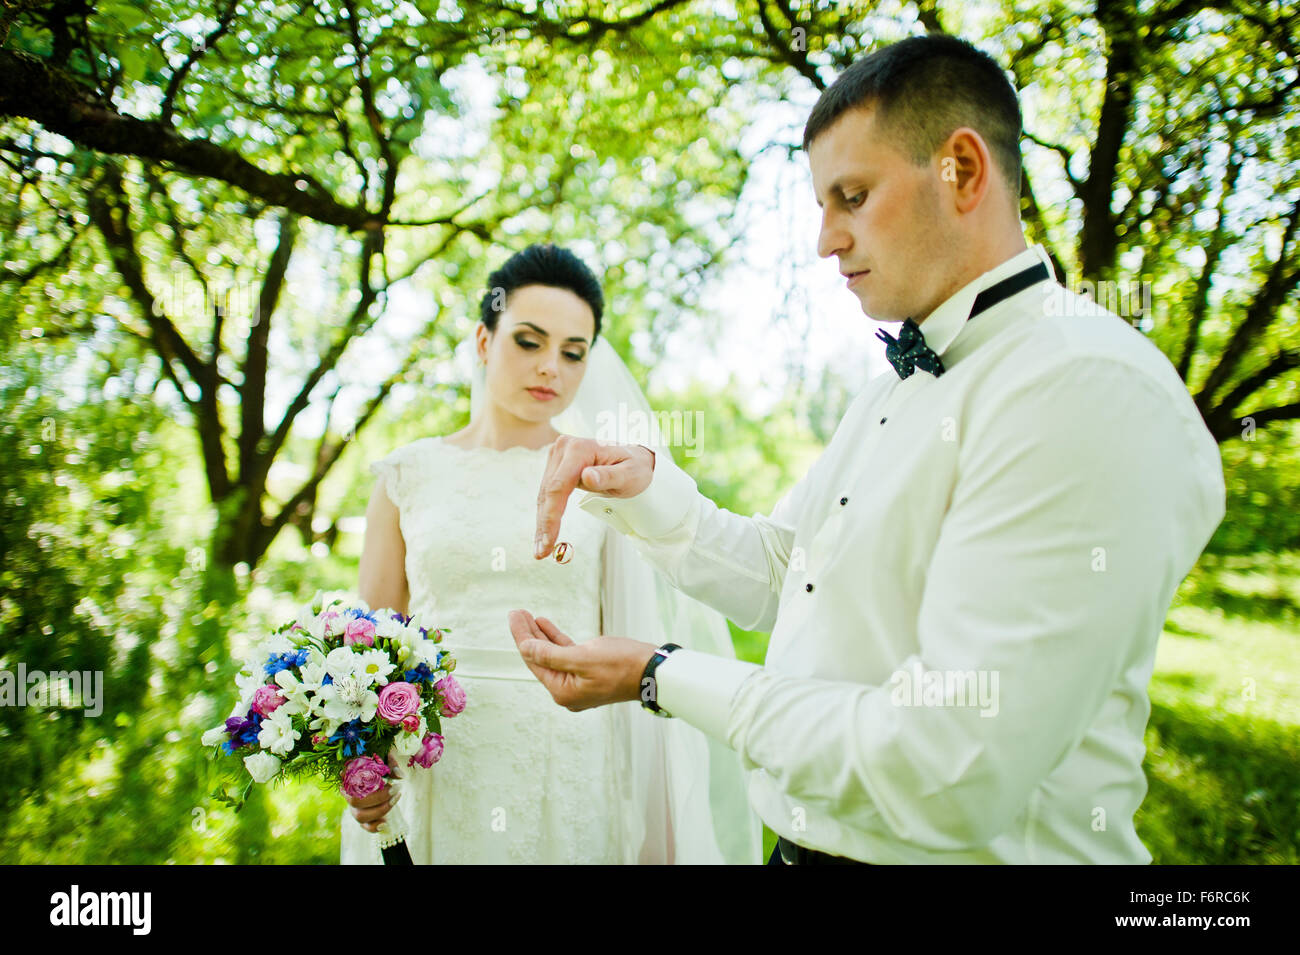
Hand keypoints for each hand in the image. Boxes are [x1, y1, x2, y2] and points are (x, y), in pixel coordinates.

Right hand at [346, 751, 403, 832]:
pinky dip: (374, 827)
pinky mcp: (363, 818)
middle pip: (355, 802)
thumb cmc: (381, 767)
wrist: (384, 780)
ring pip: (360, 816)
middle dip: (378, 797)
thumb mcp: (386, 763)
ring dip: (380, 809)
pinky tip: (386, 823)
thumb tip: (399, 776)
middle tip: (395, 788)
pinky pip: (365, 827)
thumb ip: (391, 767)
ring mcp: (355, 808)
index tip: (373, 777)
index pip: (345, 781)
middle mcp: (349, 795)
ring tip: (396, 798)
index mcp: (350, 778)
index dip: (355, 782)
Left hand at [508, 609, 656, 710]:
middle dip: (527, 634)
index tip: (513, 615)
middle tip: (516, 612)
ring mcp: (578, 682)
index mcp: (563, 692)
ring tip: (526, 615)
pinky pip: (565, 654)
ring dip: (539, 634)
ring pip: (552, 654)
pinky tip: (544, 624)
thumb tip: (524, 648)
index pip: (534, 660)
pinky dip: (555, 639)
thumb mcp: (583, 658)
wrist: (653, 671)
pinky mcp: (588, 671)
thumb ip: (550, 654)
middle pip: (540, 658)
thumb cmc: (622, 664)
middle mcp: (567, 691)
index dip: (521, 636)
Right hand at [534, 436, 654, 558]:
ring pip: (544, 494)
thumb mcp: (630, 475)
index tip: (549, 540)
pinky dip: (546, 514)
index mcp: (580, 449)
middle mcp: (564, 448)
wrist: (634, 459)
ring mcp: (558, 455)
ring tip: (540, 549)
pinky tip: (544, 534)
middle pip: (548, 491)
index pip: (559, 486)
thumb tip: (587, 477)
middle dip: (544, 524)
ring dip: (542, 523)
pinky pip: (548, 493)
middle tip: (541, 553)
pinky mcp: (557, 465)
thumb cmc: (635, 468)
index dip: (552, 515)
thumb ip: (609, 476)